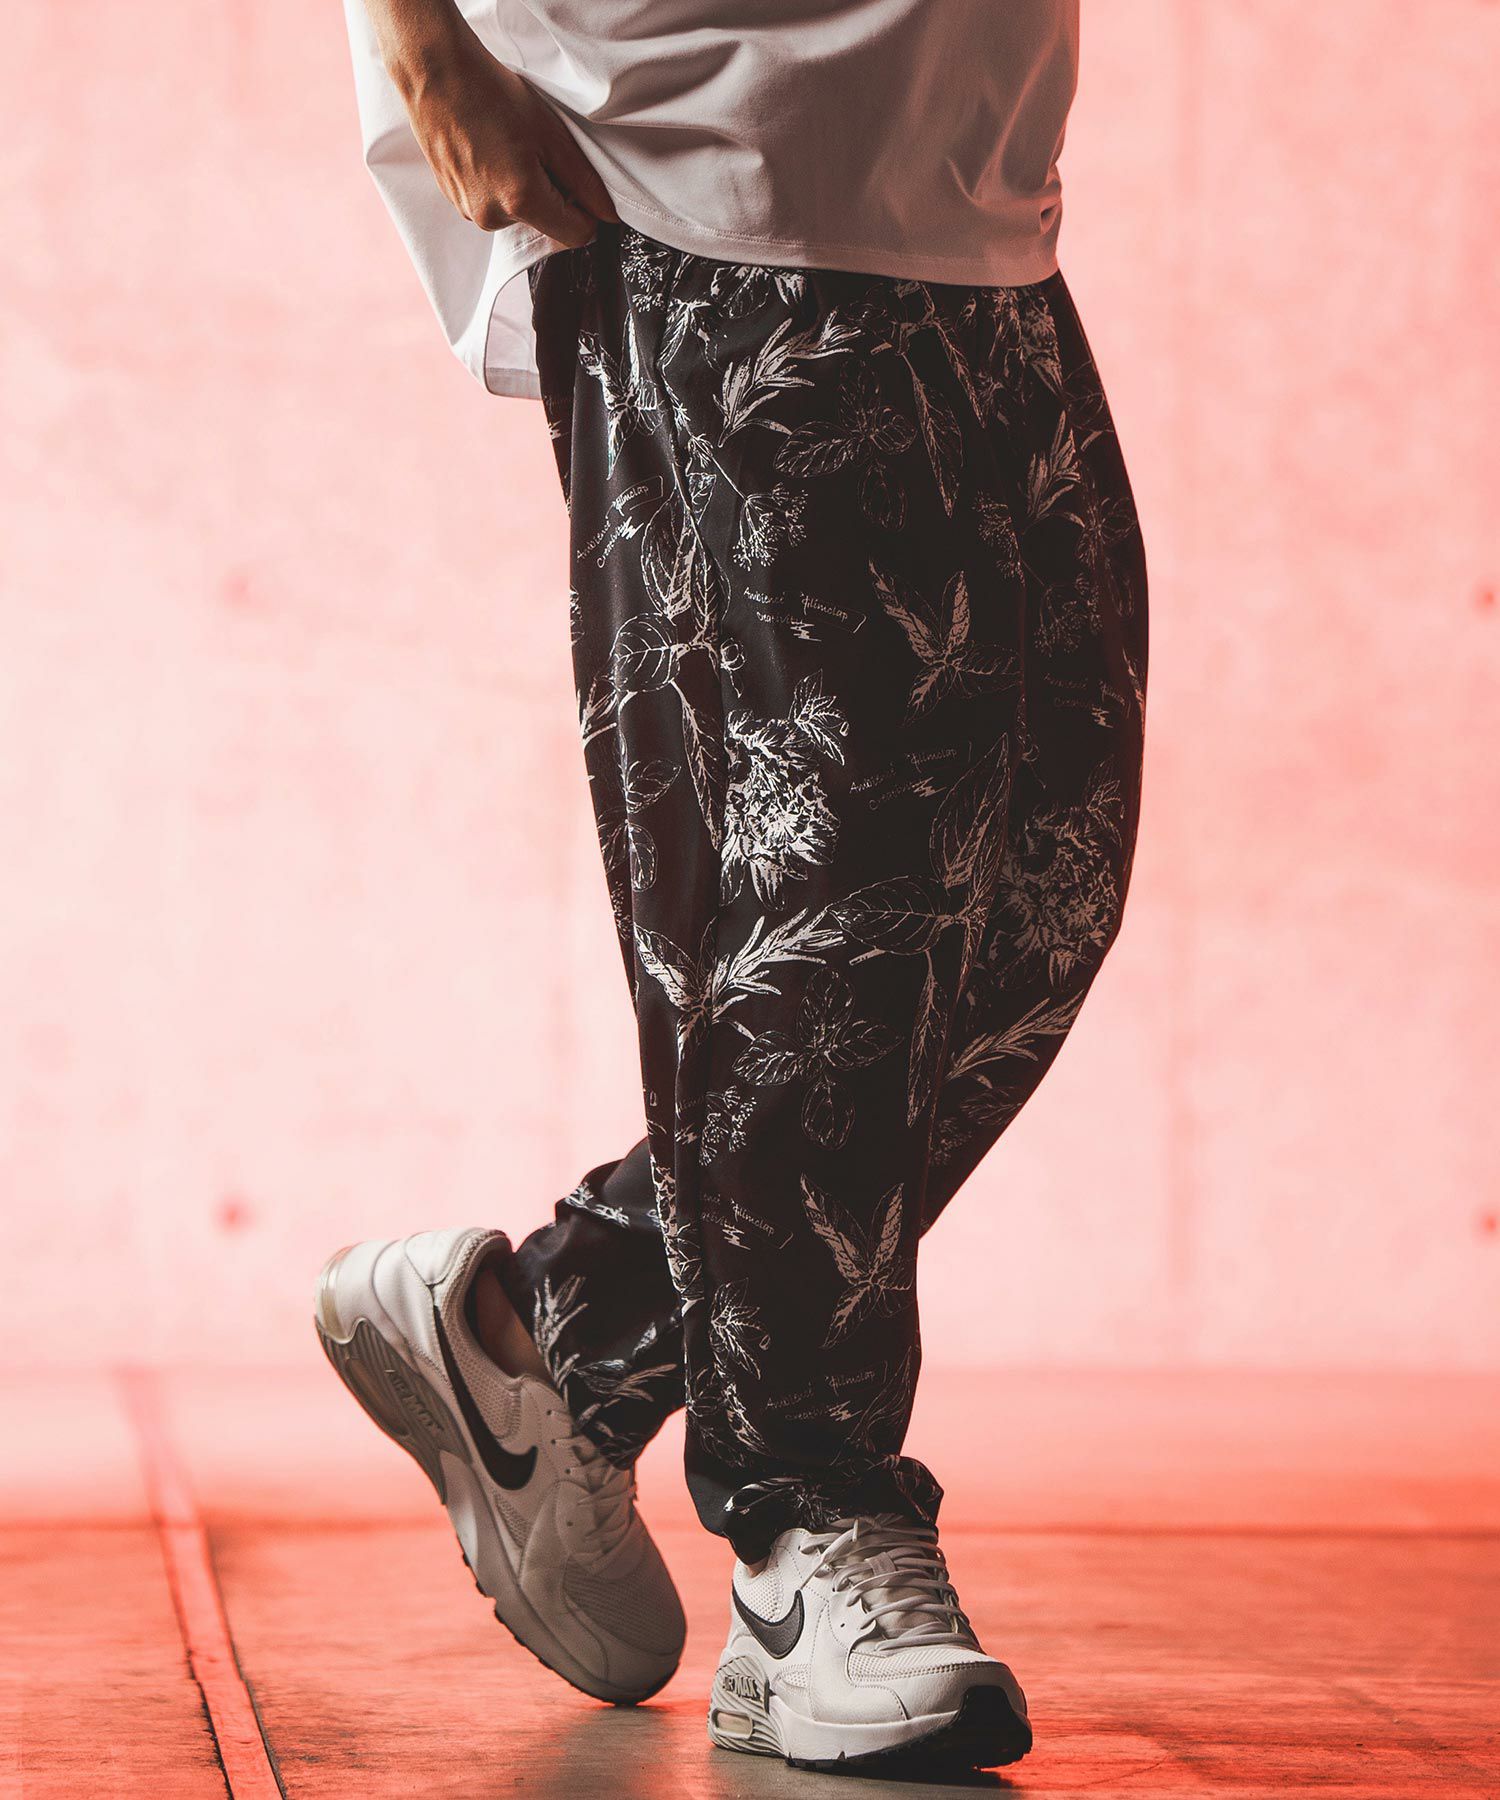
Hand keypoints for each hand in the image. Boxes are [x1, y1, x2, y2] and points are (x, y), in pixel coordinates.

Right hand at [388, 27, 618, 247]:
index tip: (578, 184)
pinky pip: (492, 205)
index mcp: (521, 201)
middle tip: (536, 152)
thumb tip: (608, 214)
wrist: (437, 75)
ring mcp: (469, 212)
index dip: (586, 211)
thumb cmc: (493, 95)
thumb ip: (585, 181)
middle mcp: (493, 217)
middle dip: (551, 197)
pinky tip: (488, 152)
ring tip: (507, 148)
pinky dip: (498, 185)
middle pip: (545, 225)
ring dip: (522, 190)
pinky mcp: (454, 202)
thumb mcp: (552, 134)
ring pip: (518, 216)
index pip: (576, 235)